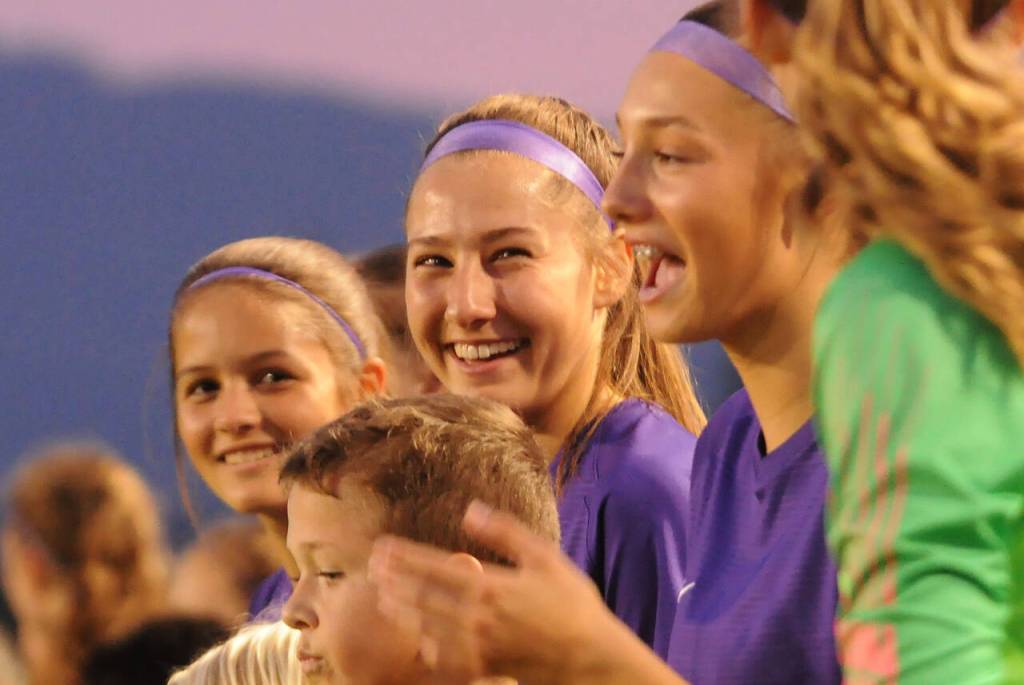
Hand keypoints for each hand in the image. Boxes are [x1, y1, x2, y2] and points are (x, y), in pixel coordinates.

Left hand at [368, 500, 620, 684]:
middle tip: (372, 568)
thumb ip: (505, 532)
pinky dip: (428, 645)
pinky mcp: (485, 668)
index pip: (435, 567)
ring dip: (403, 611)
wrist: (592, 657)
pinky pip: (446, 658)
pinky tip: (418, 637)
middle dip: (395, 581)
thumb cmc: (573, 603)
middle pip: (423, 597)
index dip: (404, 557)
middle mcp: (478, 618)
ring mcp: (479, 647)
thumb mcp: (545, 557)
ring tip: (384, 597)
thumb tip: (470, 509)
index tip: (382, 547)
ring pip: (428, 627)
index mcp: (491, 586)